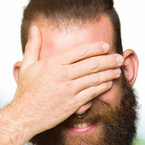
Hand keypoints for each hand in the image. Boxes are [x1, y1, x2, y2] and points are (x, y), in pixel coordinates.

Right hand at [9, 25, 123, 137]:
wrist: (24, 116)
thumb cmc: (26, 91)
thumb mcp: (27, 65)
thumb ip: (33, 45)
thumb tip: (35, 28)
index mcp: (53, 63)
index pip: (80, 51)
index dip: (96, 48)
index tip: (106, 46)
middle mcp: (63, 75)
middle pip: (92, 64)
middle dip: (109, 60)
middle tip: (119, 58)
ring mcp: (69, 90)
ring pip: (95, 78)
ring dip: (109, 74)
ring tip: (118, 70)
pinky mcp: (73, 104)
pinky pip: (92, 93)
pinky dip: (103, 88)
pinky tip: (109, 84)